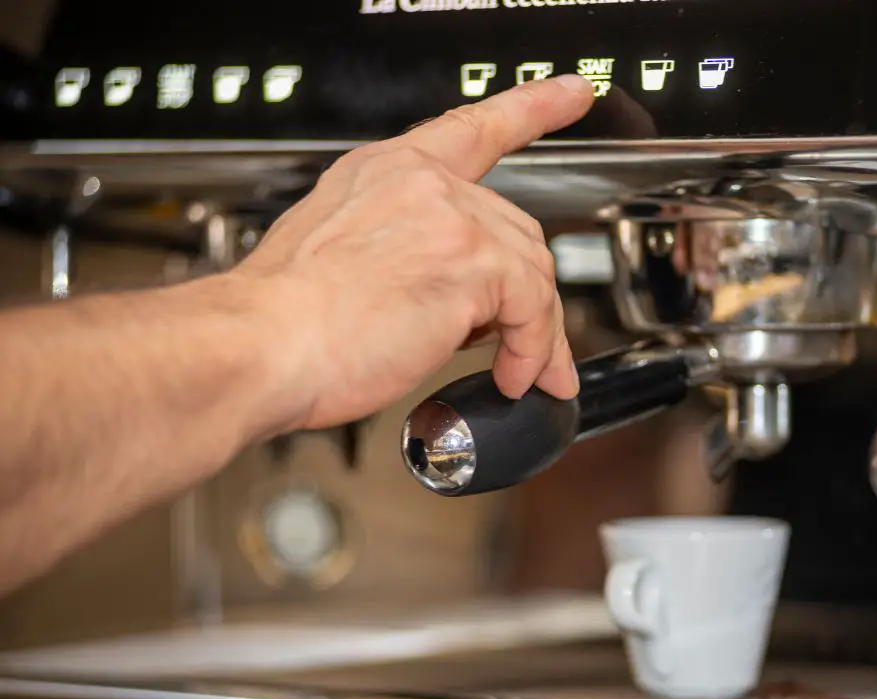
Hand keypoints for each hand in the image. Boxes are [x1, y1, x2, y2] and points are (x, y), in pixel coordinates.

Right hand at [236, 75, 594, 432]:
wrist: (258, 345)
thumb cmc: (283, 322)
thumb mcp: (336, 260)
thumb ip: (401, 254)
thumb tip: (449, 299)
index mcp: (384, 173)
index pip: (471, 129)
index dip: (530, 109)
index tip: (569, 94)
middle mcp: (421, 183)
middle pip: (514, 228)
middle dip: (528, 293)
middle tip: (525, 344)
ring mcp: (450, 218)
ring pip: (533, 270)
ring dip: (536, 332)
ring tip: (521, 373)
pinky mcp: (472, 264)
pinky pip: (535, 308)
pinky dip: (534, 350)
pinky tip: (512, 377)